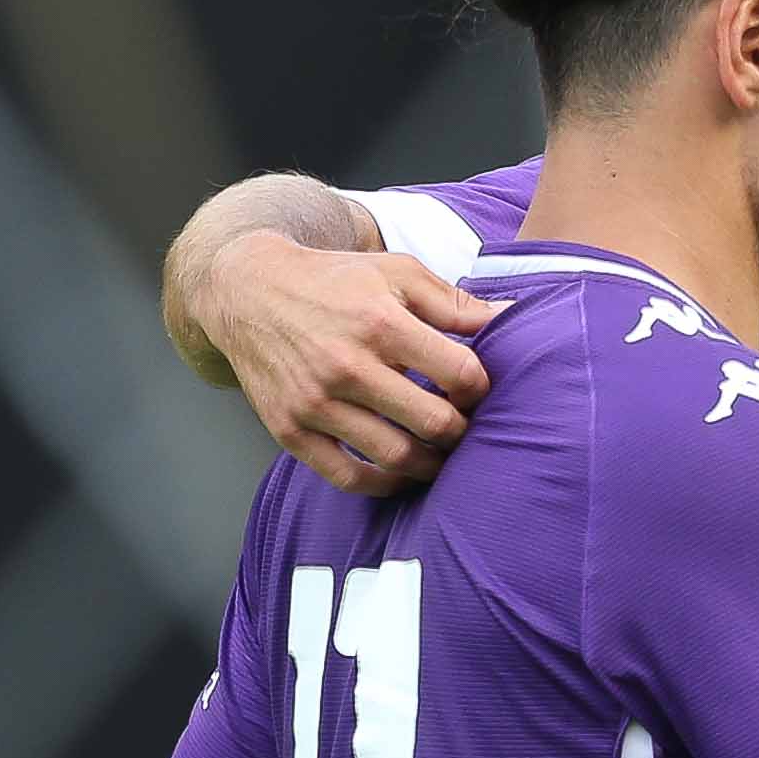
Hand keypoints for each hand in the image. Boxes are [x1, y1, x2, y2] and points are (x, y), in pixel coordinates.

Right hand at [201, 229, 498, 496]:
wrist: (246, 292)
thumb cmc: (333, 281)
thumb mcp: (395, 273)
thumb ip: (454, 302)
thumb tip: (512, 316)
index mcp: (380, 324)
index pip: (461, 375)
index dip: (481, 388)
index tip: (478, 390)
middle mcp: (346, 366)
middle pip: (434, 423)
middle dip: (461, 430)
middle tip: (465, 427)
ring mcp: (315, 403)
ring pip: (396, 457)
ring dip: (431, 464)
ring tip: (441, 453)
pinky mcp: (290, 430)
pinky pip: (348, 477)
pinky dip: (384, 484)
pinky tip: (401, 472)